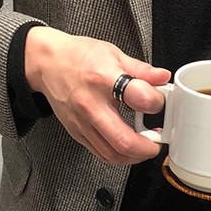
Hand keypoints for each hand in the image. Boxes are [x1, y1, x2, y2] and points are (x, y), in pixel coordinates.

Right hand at [24, 26, 170, 164]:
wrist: (47, 64)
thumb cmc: (78, 57)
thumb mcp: (114, 54)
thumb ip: (141, 70)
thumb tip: (163, 78)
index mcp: (103, 78)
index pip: (137, 97)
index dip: (156, 103)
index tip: (160, 102)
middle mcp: (90, 105)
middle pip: (123, 141)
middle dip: (147, 148)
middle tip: (156, 141)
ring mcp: (81, 122)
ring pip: (111, 154)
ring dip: (134, 156)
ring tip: (144, 144)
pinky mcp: (76, 132)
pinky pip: (100, 153)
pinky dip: (118, 155)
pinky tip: (127, 145)